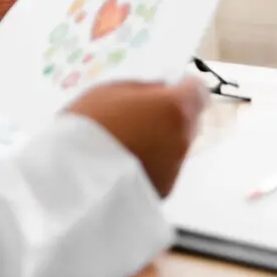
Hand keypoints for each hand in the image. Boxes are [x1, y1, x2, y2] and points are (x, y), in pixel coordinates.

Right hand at [64, 77, 208, 196]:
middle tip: (138, 114)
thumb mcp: (108, 90)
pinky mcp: (164, 190)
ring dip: (158, 140)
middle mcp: (183, 137)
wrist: (78, 180)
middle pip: (187, 119)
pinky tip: (124, 162)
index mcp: (174, 107)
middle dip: (169, 114)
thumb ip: (141, 87)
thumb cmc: (90, 126)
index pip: (198, 90)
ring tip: (125, 141)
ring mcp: (175, 167)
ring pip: (175, 145)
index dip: (181, 86)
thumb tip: (157, 89)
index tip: (164, 87)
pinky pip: (162, 168)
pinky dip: (150, 162)